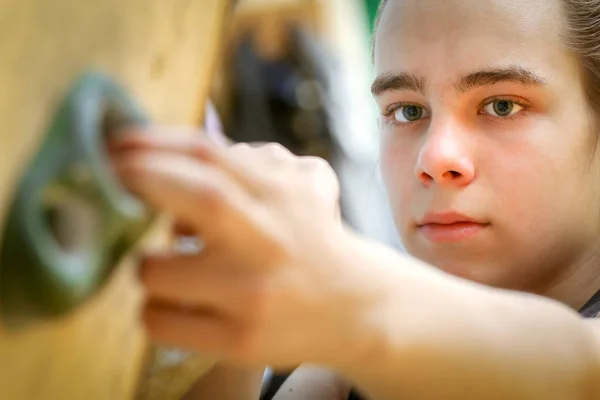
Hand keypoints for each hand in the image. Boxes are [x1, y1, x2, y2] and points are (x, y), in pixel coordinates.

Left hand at [111, 130, 380, 369]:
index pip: (210, 156)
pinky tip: (176, 301)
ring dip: (144, 261)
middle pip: (198, 198)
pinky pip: (160, 321)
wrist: (355, 307)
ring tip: (164, 263)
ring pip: (157, 271)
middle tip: (110, 180)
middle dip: (139, 180)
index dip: (152, 144)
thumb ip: (255, 159)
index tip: (115, 144)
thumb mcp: (304, 183)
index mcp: (283, 194)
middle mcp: (269, 241)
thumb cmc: (315, 237)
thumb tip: (180, 154)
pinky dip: (153, 306)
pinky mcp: (238, 340)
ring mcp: (252, 293)